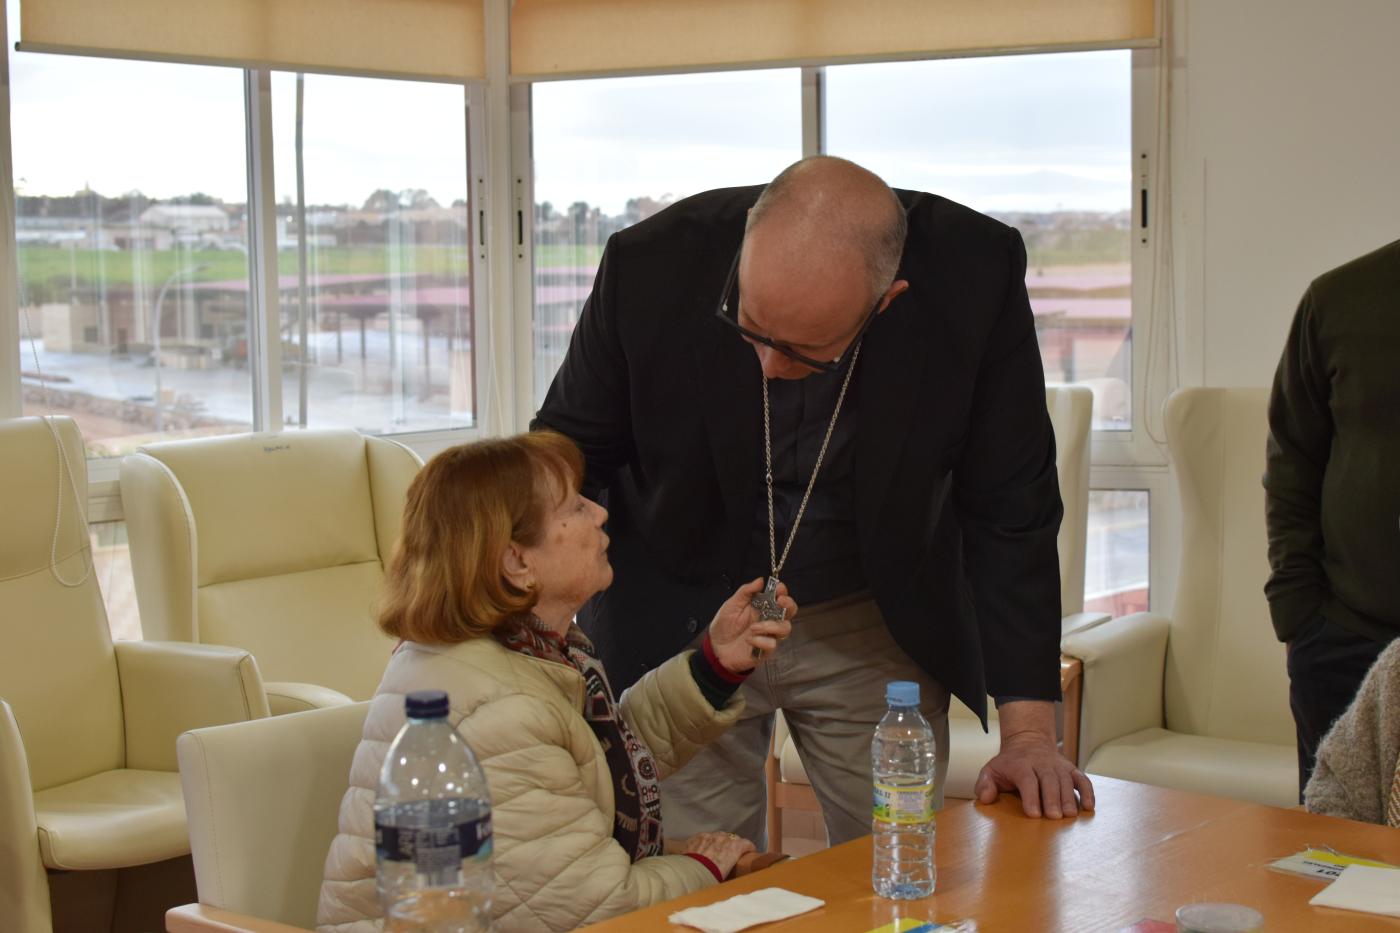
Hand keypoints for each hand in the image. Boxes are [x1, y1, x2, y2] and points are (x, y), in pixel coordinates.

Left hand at [683, 831, 755, 878]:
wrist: (689, 875)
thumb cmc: (711, 879)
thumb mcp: (727, 876)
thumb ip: (733, 870)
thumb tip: (736, 877)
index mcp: (734, 848)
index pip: (747, 844)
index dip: (749, 849)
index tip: (748, 854)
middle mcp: (723, 838)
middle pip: (732, 838)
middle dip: (733, 845)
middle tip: (730, 855)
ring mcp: (709, 836)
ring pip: (718, 836)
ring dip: (719, 842)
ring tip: (715, 852)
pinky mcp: (697, 837)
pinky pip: (705, 837)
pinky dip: (706, 842)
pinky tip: (703, 850)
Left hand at [708, 578, 795, 673]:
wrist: (715, 648)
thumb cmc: (724, 625)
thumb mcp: (732, 604)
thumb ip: (746, 591)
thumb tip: (760, 580)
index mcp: (762, 607)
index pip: (779, 597)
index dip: (782, 592)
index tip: (779, 588)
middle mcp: (769, 620)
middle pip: (790, 611)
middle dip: (789, 605)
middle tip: (779, 602)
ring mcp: (769, 635)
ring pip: (785, 628)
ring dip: (771, 625)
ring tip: (753, 628)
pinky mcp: (765, 650)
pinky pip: (772, 644)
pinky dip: (761, 641)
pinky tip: (748, 640)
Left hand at [973, 700, 1094, 818]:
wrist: (1028, 742)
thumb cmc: (1008, 764)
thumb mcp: (991, 770)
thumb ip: (984, 784)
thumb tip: (985, 798)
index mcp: (1021, 765)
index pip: (1027, 780)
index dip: (1030, 797)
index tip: (1033, 814)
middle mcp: (1041, 764)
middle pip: (1049, 780)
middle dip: (1052, 798)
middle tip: (1054, 817)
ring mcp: (1058, 766)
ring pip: (1065, 781)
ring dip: (1069, 798)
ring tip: (1070, 815)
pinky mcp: (1071, 769)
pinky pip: (1082, 779)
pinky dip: (1088, 792)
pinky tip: (1089, 807)